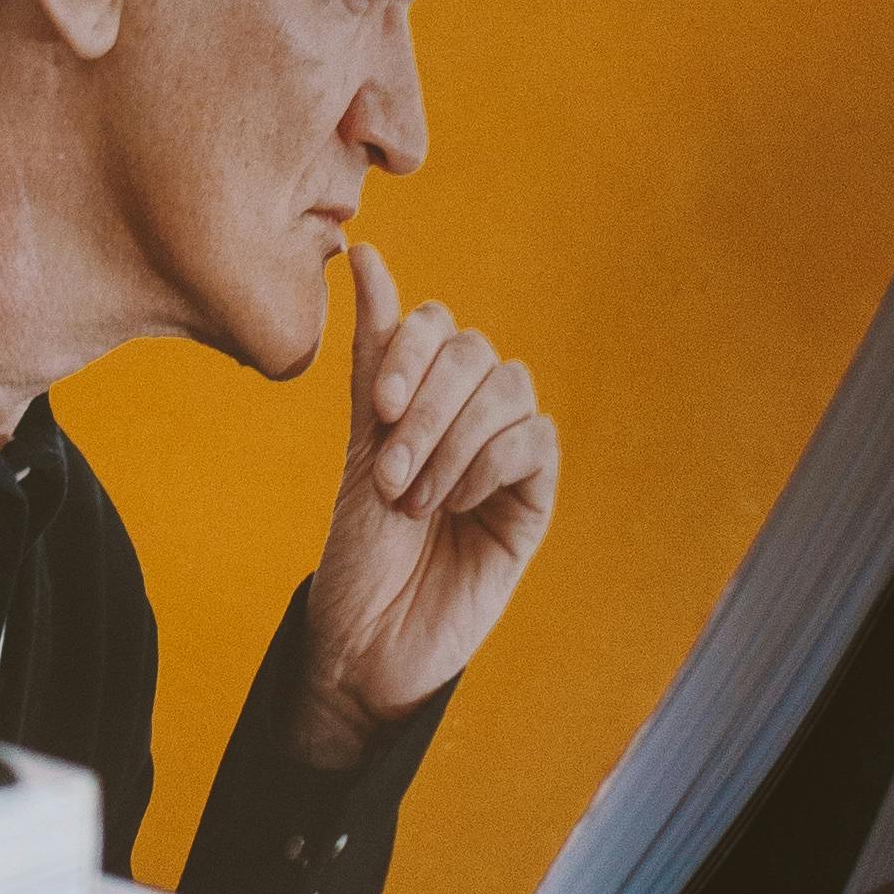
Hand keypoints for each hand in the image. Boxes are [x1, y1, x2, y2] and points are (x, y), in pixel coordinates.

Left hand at [286, 244, 556, 772]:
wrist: (367, 642)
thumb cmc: (358, 550)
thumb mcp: (359, 443)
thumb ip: (372, 353)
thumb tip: (362, 251)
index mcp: (423, 399)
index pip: (438, 326)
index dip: (410, 353)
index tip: (376, 411)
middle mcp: (469, 420)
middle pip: (475, 353)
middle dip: (427, 406)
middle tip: (391, 473)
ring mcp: (504, 459)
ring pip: (509, 389)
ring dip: (452, 440)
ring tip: (416, 500)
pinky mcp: (533, 502)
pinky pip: (536, 443)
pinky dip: (490, 463)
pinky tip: (458, 503)